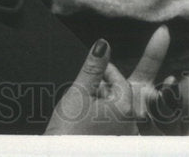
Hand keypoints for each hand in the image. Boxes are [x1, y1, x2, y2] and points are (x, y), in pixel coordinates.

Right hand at [45, 26, 169, 134]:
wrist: (58, 156)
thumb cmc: (67, 132)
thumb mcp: (78, 93)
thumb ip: (93, 67)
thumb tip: (103, 44)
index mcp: (125, 108)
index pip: (119, 82)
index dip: (104, 73)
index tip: (93, 70)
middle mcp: (130, 125)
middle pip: (121, 98)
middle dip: (106, 91)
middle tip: (92, 91)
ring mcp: (123, 138)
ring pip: (117, 114)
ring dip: (103, 107)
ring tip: (83, 112)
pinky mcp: (115, 146)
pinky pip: (114, 129)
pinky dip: (102, 123)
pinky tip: (86, 126)